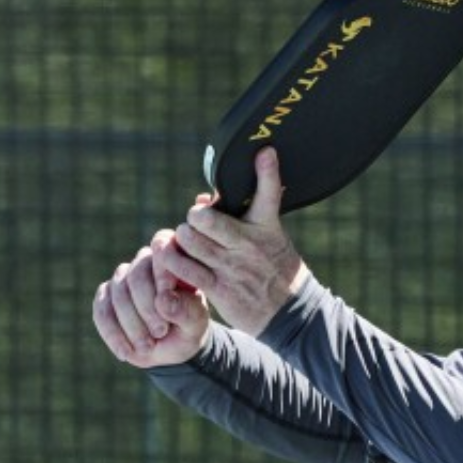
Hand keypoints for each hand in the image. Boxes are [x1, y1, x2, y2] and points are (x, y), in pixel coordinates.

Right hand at [93, 232, 210, 367]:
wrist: (174, 346)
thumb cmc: (189, 328)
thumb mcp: (196, 323)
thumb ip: (186, 310)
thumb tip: (163, 301)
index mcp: (172, 259)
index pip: (161, 254)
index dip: (161, 277)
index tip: (167, 304)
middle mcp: (144, 263)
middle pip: (135, 277)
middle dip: (146, 308)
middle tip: (160, 332)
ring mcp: (122, 279)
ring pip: (117, 295)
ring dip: (131, 324)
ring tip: (147, 347)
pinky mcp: (105, 299)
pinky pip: (101, 312)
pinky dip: (113, 334)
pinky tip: (126, 352)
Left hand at [157, 147, 308, 336]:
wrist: (291, 311)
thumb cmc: (275, 267)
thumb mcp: (269, 237)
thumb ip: (237, 217)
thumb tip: (203, 196)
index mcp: (265, 226)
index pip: (268, 193)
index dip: (266, 171)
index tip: (265, 151)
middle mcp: (249, 244)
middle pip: (204, 218)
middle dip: (193, 218)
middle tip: (195, 225)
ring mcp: (232, 267)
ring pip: (189, 241)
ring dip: (181, 240)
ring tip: (186, 243)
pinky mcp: (219, 288)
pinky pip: (184, 270)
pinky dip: (172, 262)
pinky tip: (173, 261)